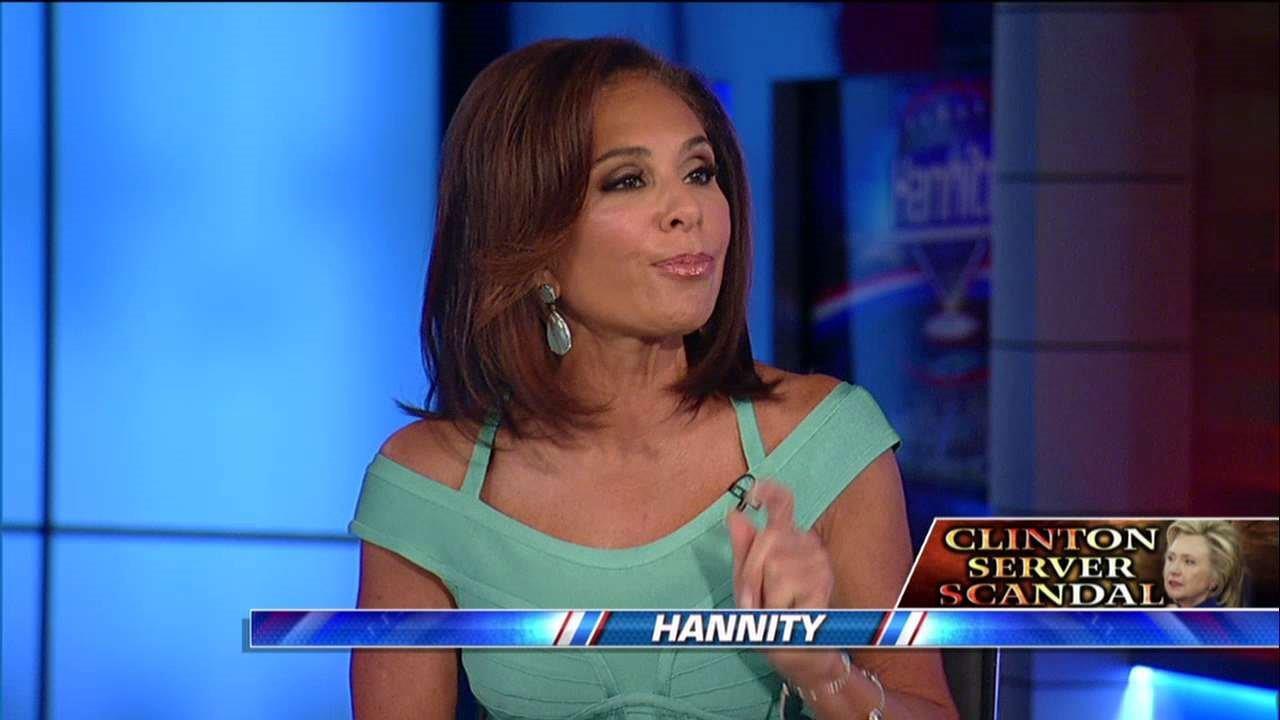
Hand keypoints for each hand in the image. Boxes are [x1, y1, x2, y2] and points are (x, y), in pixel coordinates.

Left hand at [726, 479, 840, 685]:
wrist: (798, 651)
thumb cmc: (774, 616)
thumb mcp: (750, 580)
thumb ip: (744, 549)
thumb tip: (735, 514)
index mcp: (791, 539)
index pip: (784, 504)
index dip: (770, 492)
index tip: (754, 493)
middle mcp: (810, 545)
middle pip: (767, 538)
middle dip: (750, 572)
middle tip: (753, 600)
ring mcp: (819, 564)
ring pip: (773, 563)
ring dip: (762, 593)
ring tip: (775, 609)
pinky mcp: (822, 585)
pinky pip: (782, 587)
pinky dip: (775, 606)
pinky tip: (789, 615)